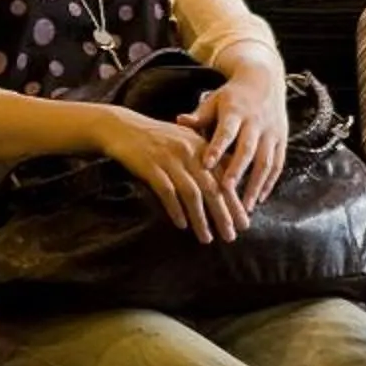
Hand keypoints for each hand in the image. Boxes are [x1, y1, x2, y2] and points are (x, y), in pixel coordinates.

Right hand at [95, 108, 247, 243]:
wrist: (121, 126)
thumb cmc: (155, 138)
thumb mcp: (184, 141)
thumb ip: (204, 158)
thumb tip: (225, 184)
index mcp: (200, 146)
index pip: (224, 176)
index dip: (235, 200)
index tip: (244, 220)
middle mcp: (189, 151)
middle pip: (212, 187)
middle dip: (224, 214)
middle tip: (232, 236)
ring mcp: (169, 158)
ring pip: (192, 193)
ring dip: (201, 219)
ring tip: (207, 239)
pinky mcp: (150, 166)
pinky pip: (167, 192)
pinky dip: (176, 210)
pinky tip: (181, 225)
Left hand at [183, 72, 288, 209]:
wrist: (264, 79)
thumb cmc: (232, 96)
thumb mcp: (214, 100)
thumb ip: (199, 116)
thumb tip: (179, 121)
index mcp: (236, 111)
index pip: (226, 131)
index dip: (217, 148)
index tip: (206, 165)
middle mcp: (256, 122)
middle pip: (247, 149)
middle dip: (237, 171)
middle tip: (226, 192)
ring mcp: (271, 131)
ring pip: (266, 161)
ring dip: (256, 184)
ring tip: (245, 206)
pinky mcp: (282, 139)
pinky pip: (278, 164)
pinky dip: (270, 182)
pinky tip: (260, 198)